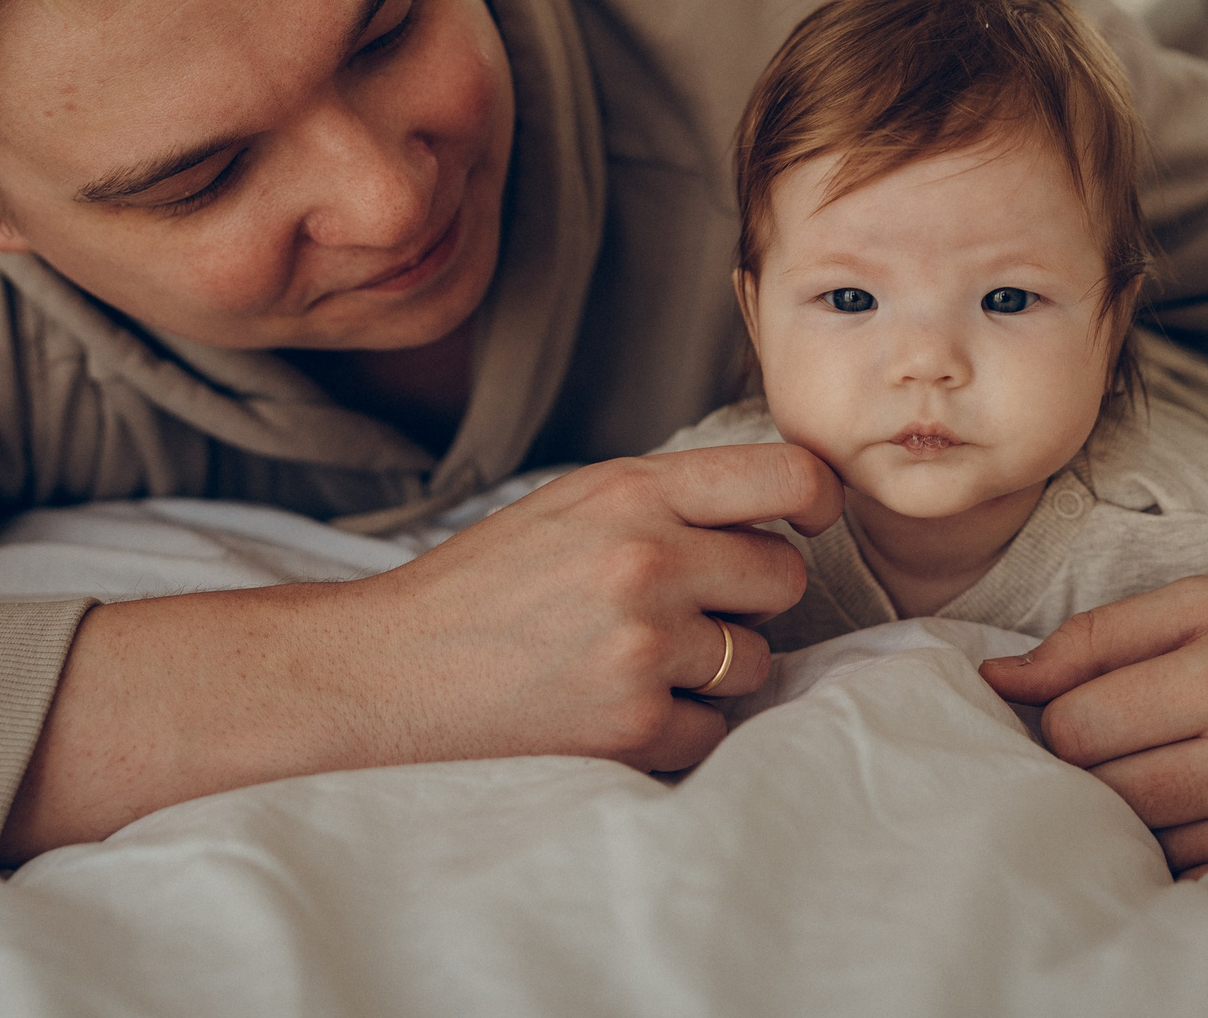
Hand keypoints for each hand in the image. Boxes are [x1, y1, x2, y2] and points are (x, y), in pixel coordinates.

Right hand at [2, 442, 840, 861]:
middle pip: (782, 579)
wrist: (390, 667)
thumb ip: (667, 498)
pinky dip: (678, 728)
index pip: (785, 477)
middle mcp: (648, 559)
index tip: (810, 521)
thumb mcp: (572, 501)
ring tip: (639, 659)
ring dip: (715, 668)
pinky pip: (713, 730)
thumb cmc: (483, 582)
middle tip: (688, 607)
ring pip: (756, 661)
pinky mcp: (632, 721)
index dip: (817, 500)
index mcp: (634, 491)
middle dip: (749, 598)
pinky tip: (618, 706)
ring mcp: (644, 644)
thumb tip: (773, 510)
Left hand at [979, 537, 1207, 873]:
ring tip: (1144, 771)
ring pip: (1148, 839)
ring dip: (1126, 813)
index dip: (1051, 721)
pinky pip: (1203, 871)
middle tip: (1095, 745)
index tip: (1061, 710)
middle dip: (1080, 770)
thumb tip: (999, 681)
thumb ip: (1096, 638)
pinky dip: (1178, 846)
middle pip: (1104, 787)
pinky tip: (1188, 809)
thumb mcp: (1207, 600)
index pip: (1079, 724)